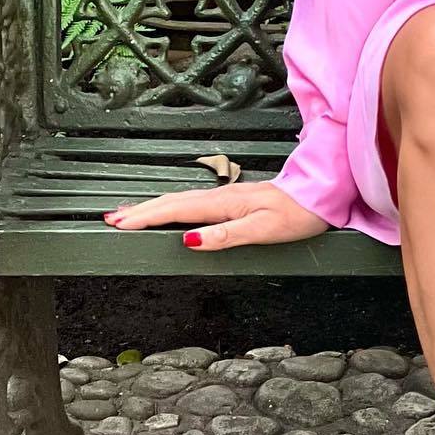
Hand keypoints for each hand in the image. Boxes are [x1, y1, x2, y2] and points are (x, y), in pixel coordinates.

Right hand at [101, 181, 329, 248]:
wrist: (323, 193)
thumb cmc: (300, 212)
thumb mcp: (264, 228)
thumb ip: (226, 236)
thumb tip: (190, 240)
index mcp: (225, 204)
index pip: (176, 210)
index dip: (146, 217)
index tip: (119, 224)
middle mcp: (223, 197)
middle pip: (172, 203)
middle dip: (140, 211)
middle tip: (110, 219)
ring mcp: (228, 197)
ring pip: (182, 201)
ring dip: (153, 207)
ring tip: (129, 214)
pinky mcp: (236, 200)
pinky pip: (194, 202)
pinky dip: (174, 207)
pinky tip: (171, 211)